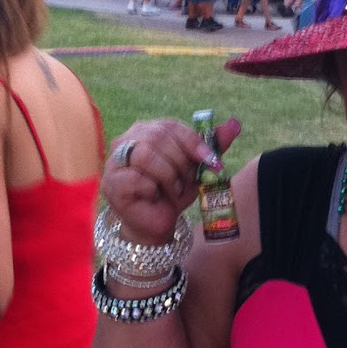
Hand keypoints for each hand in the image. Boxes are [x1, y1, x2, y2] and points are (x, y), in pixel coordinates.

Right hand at [103, 117, 240, 243]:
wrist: (159, 223)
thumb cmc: (174, 192)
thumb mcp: (197, 168)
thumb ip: (212, 146)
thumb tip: (235, 124)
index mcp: (147, 131)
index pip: (170, 126)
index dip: (193, 141)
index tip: (211, 160)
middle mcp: (127, 141)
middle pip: (157, 137)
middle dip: (180, 161)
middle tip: (187, 180)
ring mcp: (115, 162)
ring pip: (146, 155)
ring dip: (168, 175)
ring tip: (173, 189)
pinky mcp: (111, 183)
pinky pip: (137, 178)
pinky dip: (153, 189)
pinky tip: (155, 196)